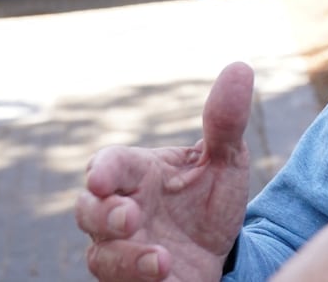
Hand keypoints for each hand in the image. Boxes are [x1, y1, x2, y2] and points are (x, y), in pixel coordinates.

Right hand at [76, 62, 255, 279]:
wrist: (220, 253)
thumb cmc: (210, 200)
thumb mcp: (226, 160)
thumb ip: (226, 121)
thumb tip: (240, 67)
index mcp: (137, 174)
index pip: (107, 165)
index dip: (101, 171)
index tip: (101, 178)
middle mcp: (119, 212)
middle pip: (87, 211)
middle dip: (104, 215)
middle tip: (131, 217)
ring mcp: (120, 251)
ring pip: (101, 257)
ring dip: (126, 259)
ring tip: (162, 261)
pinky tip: (168, 277)